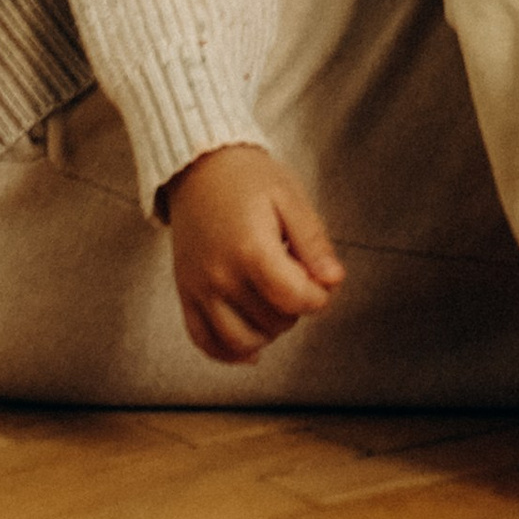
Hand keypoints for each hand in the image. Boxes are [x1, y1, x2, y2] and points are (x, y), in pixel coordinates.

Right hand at [163, 143, 344, 362]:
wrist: (198, 166)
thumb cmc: (248, 179)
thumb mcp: (290, 198)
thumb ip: (313, 242)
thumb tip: (333, 281)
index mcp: (251, 249)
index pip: (295, 298)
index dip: (319, 296)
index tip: (322, 279)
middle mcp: (221, 276)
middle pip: (273, 321)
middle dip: (295, 307)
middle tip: (296, 278)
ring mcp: (199, 289)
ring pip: (240, 341)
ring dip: (267, 332)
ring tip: (275, 303)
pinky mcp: (186, 294)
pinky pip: (204, 341)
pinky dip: (228, 352)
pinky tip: (251, 346)